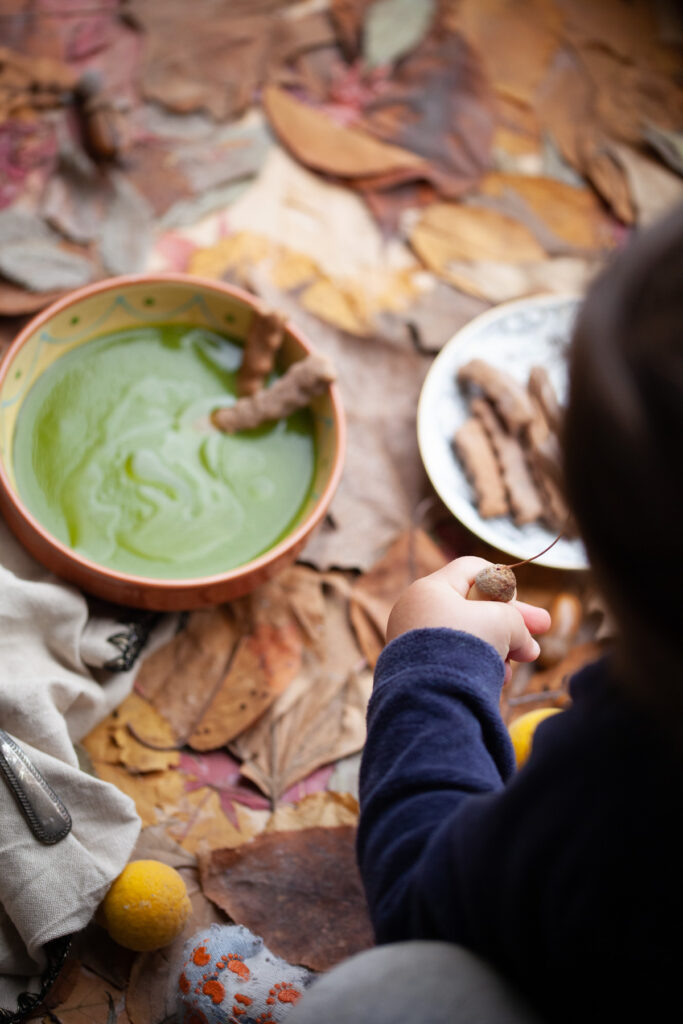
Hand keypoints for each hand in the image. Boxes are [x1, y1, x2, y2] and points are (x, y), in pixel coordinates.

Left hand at [386, 556, 551, 682]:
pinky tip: (498, 679)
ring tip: (518, 662)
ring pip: (468, 636)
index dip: (502, 582)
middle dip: (510, 621)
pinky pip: (455, 659)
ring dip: (498, 647)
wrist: (432, 696)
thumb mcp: (502, 621)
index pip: (472, 569)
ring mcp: (415, 641)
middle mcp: (418, 611)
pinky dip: (479, 665)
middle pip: (473, 606)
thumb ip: (517, 622)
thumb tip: (526, 645)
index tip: (518, 604)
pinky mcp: (418, 669)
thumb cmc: (466, 646)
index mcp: (430, 589)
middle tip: (542, 629)